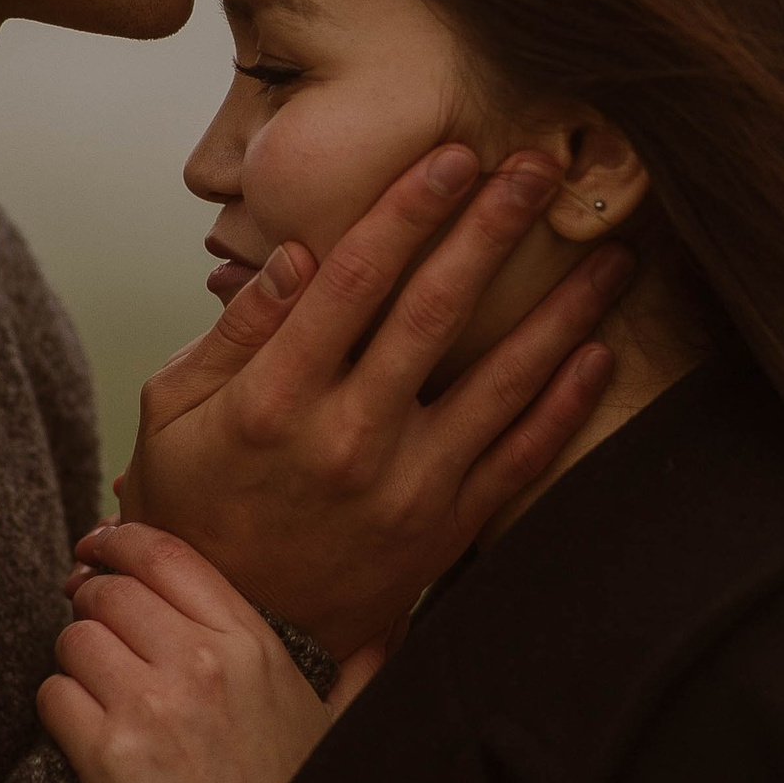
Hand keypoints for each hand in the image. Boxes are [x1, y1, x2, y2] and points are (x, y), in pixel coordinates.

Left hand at [37, 526, 383, 782]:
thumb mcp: (339, 732)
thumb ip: (364, 670)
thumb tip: (394, 627)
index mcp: (256, 646)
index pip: (170, 554)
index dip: (122, 543)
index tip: (101, 546)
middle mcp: (205, 663)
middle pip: (110, 590)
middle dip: (90, 602)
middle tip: (88, 621)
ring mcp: (153, 708)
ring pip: (74, 638)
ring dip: (75, 661)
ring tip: (96, 690)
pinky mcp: (107, 759)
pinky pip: (52, 695)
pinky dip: (59, 710)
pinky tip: (84, 736)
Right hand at [100, 147, 631, 658]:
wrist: (236, 626)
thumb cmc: (196, 501)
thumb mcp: (173, 412)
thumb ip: (235, 332)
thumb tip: (293, 255)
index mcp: (276, 398)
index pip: (352, 282)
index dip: (407, 212)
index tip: (451, 157)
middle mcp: (347, 438)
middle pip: (434, 314)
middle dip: (491, 231)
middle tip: (536, 170)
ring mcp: (405, 488)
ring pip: (500, 384)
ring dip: (561, 312)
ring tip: (610, 255)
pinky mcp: (444, 530)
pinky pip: (518, 460)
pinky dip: (564, 406)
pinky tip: (597, 353)